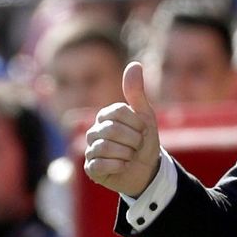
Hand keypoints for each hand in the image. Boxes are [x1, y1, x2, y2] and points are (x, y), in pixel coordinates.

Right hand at [84, 62, 161, 199]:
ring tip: (130, 157)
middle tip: (137, 147)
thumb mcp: (145, 117)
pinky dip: (119, 166)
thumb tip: (134, 65)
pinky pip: (101, 164)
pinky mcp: (90, 168)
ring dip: (127, 155)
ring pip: (106, 148)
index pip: (120, 112)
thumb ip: (137, 93)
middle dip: (134, 141)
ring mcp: (90, 149)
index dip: (138, 124)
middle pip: (113, 130)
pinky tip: (123, 167)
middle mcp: (94, 130)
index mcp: (105, 115)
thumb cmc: (144, 142)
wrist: (147, 172)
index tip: (143, 132)